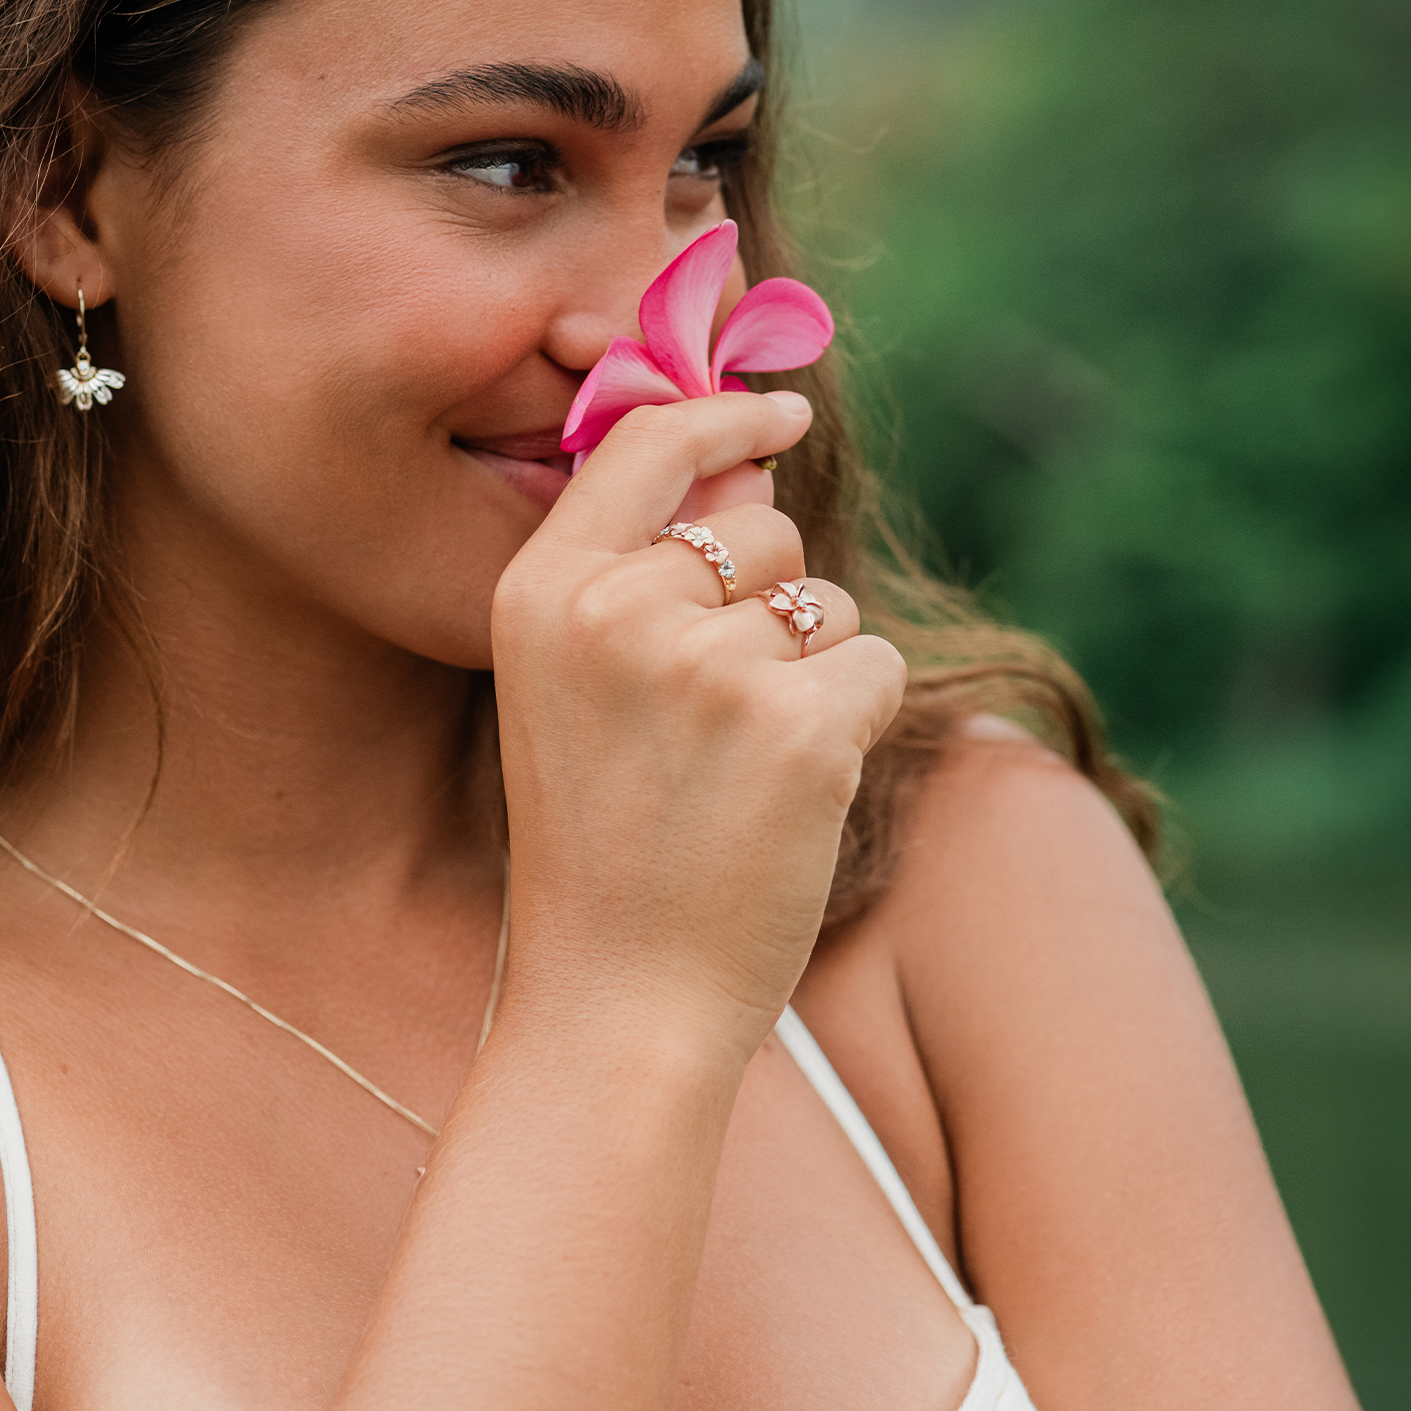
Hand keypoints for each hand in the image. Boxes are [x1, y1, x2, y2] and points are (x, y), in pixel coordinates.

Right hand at [489, 390, 906, 1060]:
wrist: (615, 996)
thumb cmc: (599, 838)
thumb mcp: (567, 684)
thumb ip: (637, 568)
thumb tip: (749, 465)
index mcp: (538, 594)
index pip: (644, 446)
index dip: (723, 419)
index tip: (778, 414)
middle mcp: (615, 611)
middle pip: (760, 530)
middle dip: (771, 601)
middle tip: (713, 717)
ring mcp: (707, 667)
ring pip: (827, 604)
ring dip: (812, 670)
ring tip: (737, 768)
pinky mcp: (798, 726)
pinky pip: (873, 666)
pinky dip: (851, 723)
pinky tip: (788, 795)